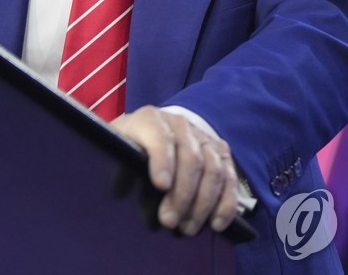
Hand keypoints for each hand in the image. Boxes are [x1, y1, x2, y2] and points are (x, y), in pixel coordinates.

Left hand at [111, 105, 240, 235]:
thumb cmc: (129, 148)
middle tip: (170, 221)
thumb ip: (118, 166)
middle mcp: (180, 124)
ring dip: (203, 203)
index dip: (162, 160)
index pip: (160, 136)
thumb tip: (121, 190)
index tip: (160, 185)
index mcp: (150, 119)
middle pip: (191, 157)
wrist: (150, 133)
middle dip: (182, 193)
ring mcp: (203, 137)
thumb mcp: (117, 151)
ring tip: (187, 228)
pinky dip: (226, 203)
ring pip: (213, 169)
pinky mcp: (221, 153)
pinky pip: (230, 179)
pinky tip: (215, 224)